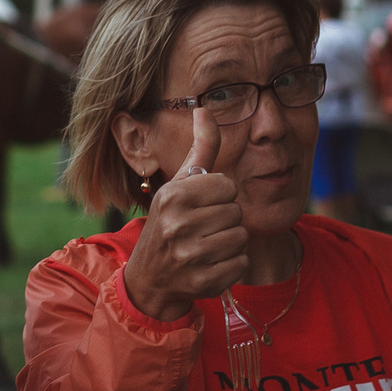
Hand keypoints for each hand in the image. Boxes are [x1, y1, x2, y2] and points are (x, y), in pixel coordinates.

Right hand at [121, 105, 245, 320]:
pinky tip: (210, 265)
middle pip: (236, 212)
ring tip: (206, 246)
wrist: (150, 277)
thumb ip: (200, 148)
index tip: (203, 206)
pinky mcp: (201, 281)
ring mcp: (189, 256)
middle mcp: (178, 225)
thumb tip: (204, 109)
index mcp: (173, 196)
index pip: (228, 186)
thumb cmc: (170, 222)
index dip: (221, 196)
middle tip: (203, 229)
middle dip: (226, 220)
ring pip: (241, 238)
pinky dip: (231, 266)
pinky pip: (241, 264)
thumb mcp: (180, 184)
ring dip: (230, 244)